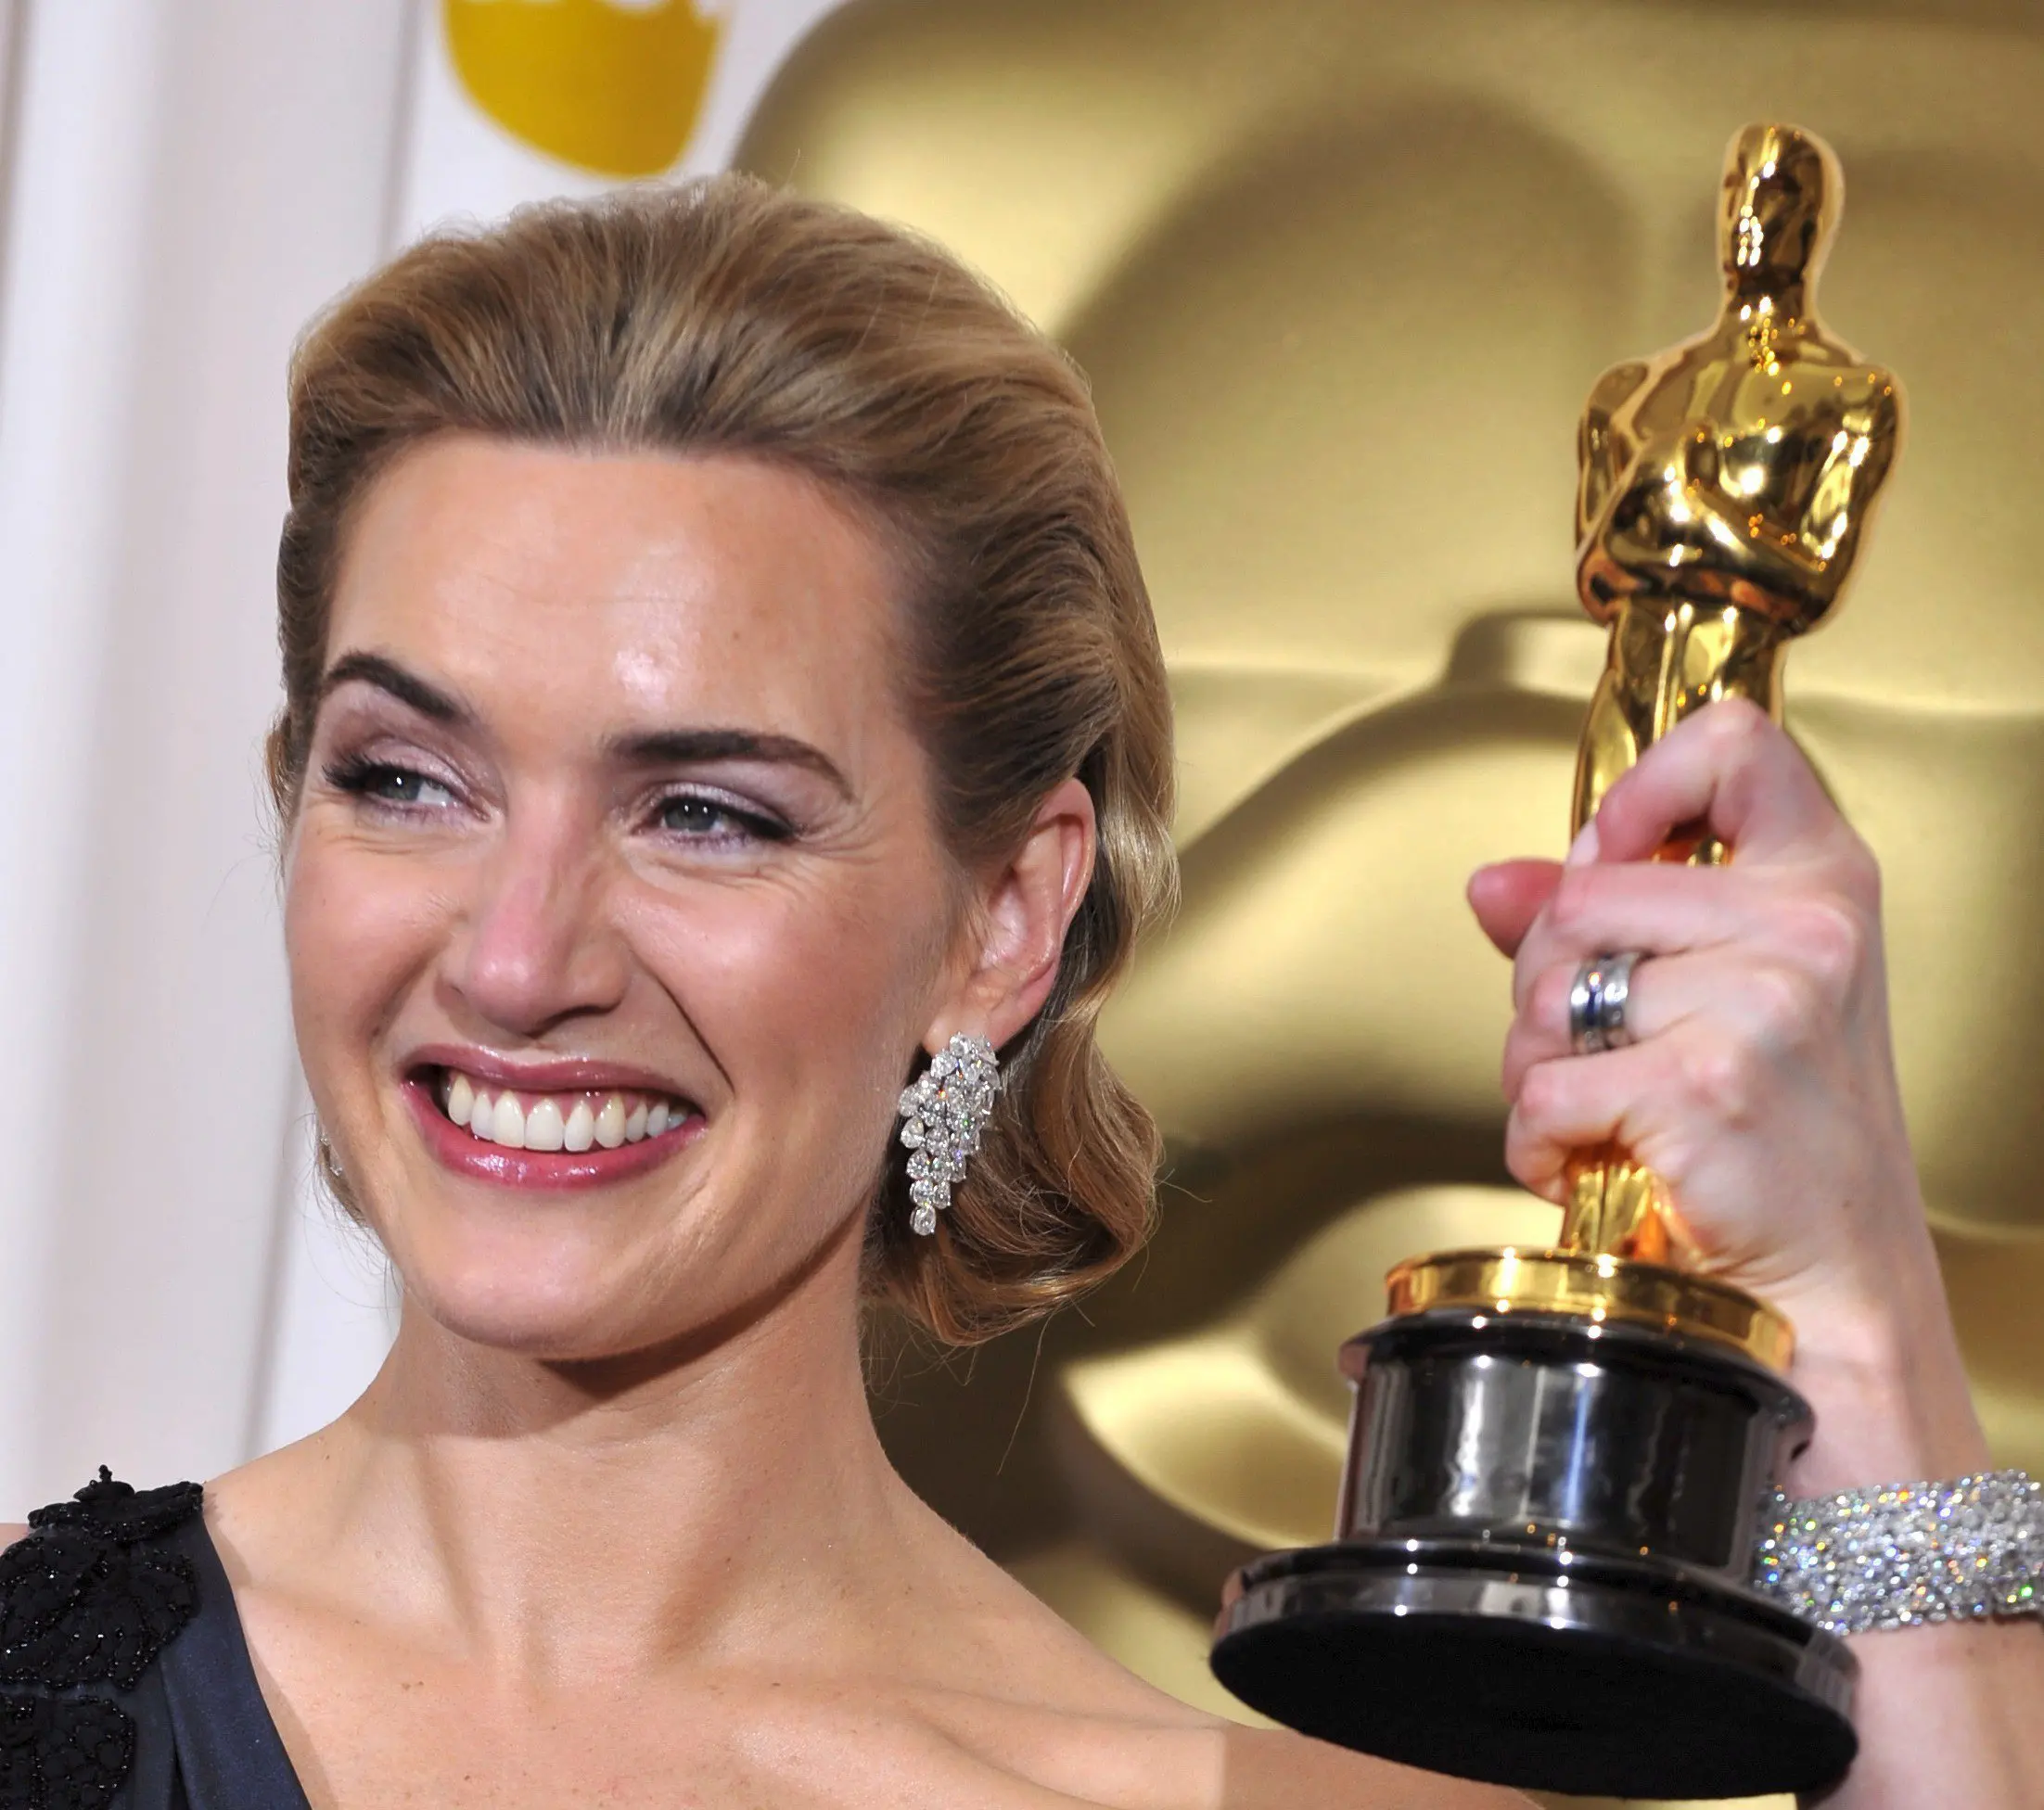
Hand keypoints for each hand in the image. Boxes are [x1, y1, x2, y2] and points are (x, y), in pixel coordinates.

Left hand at [1466, 698, 1985, 1486]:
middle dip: (1550, 981)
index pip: (1734, 743)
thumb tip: (1492, 883)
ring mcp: (1759, 1008)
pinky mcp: (1701, 1088)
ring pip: (1546, 993)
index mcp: (1820, 883)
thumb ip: (1605, 922)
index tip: (1617, 850)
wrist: (1833, 1286)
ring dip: (1538, 1066)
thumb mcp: (1721, 998)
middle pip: (1583, 892)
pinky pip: (1541, 1087)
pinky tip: (1593, 1158)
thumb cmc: (1781, 1141)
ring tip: (1607, 1108)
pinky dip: (1537, 1139)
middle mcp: (1805, 931)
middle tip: (1604, 1046)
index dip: (1644, 786)